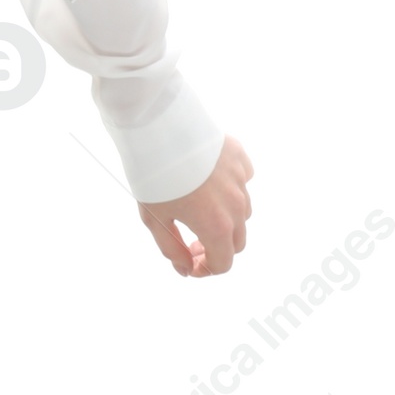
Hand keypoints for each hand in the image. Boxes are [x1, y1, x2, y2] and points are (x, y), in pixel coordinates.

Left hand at [137, 135, 252, 276]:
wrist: (158, 126)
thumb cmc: (152, 174)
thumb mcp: (154, 218)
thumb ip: (172, 249)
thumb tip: (186, 268)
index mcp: (217, 226)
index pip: (223, 263)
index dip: (205, 269)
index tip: (189, 261)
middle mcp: (237, 205)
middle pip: (237, 241)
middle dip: (217, 247)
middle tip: (192, 239)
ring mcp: (241, 179)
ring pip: (243, 211)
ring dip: (226, 218)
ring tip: (198, 207)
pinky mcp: (240, 157)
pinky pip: (242, 180)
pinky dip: (231, 186)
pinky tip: (208, 180)